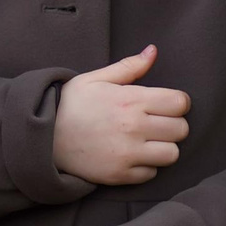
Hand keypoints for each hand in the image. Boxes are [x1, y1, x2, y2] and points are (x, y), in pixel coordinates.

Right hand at [51, 45, 189, 185]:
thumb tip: (153, 51)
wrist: (44, 137)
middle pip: (181, 129)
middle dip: (173, 124)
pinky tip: (133, 155)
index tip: (167, 104)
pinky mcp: (121, 174)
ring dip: (164, 147)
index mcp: (131, 100)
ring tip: (149, 141)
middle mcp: (133, 127)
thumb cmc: (71, 104)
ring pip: (172, 154)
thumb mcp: (96, 78)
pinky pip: (152, 173)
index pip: (180, 103)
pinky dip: (147, 166)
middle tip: (158, 123)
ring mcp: (128, 153)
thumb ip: (129, 66)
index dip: (178, 102)